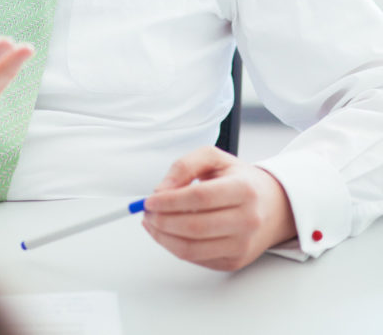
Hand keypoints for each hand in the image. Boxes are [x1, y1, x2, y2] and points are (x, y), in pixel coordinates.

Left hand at [142, 146, 296, 270]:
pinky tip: (166, 234)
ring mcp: (242, 245)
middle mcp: (247, 220)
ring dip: (163, 238)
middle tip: (146, 212)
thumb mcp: (214, 158)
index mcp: (243, 189)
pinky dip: (174, 247)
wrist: (273, 206)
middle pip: (194, 226)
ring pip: (192, 248)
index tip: (149, 200)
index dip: (170, 201)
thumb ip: (184, 166)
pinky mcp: (234, 261)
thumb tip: (161, 190)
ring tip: (152, 223)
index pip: (199, 198)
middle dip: (162, 221)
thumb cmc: (240, 180)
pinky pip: (197, 259)